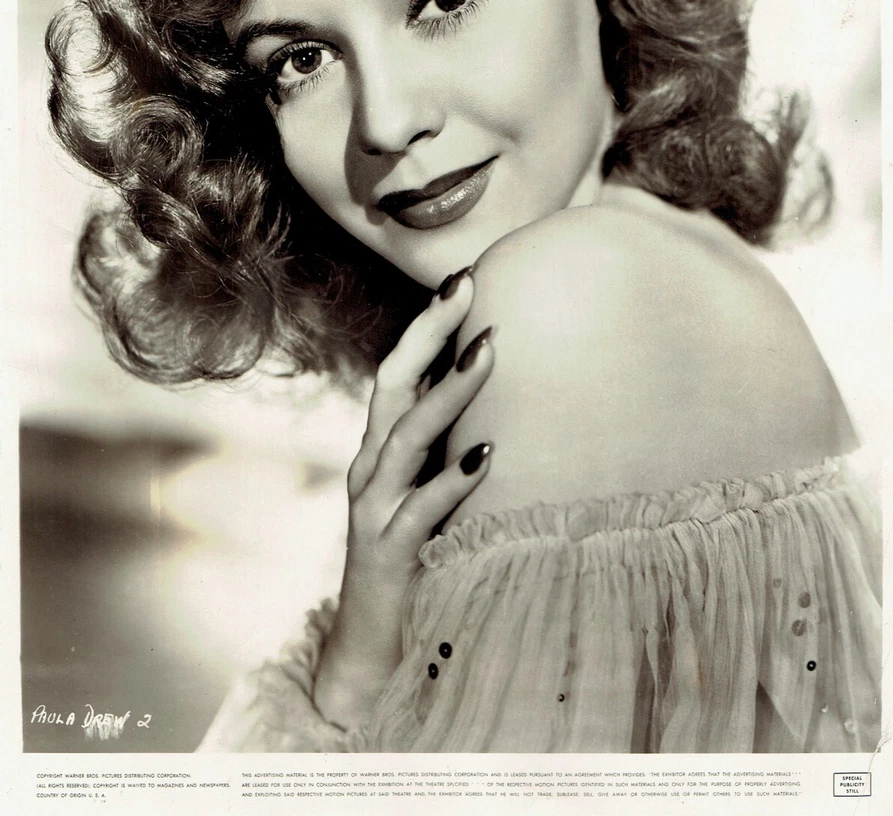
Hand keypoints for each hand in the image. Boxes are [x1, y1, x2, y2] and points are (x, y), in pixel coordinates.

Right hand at [313, 268, 493, 728]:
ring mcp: (374, 507)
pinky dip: (451, 480)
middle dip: (429, 333)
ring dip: (449, 392)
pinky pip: (420, 510)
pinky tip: (487, 456)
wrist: (372, 643)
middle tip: (469, 288)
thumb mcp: (426, 488)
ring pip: (406, 436)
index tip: (463, 279)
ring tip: (490, 352)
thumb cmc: (412, 555)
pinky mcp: (387, 550)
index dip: (426, 325)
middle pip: (393, 385)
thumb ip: (446, 444)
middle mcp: (371, 466)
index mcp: (381, 447)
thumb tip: (491, 392)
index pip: (399, 372)